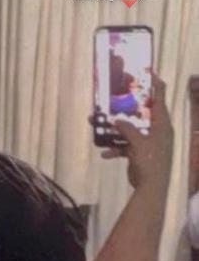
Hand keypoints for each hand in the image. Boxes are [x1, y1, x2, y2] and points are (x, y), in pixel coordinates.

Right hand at [90, 73, 173, 190]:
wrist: (150, 187)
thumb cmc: (150, 161)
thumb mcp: (139, 142)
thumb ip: (128, 129)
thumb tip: (116, 120)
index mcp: (162, 124)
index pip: (160, 98)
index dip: (155, 84)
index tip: (147, 73)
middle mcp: (155, 130)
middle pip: (140, 112)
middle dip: (125, 106)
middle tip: (114, 95)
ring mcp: (146, 142)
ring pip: (129, 130)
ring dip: (114, 129)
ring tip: (97, 122)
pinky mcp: (138, 154)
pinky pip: (125, 146)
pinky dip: (115, 149)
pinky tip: (104, 153)